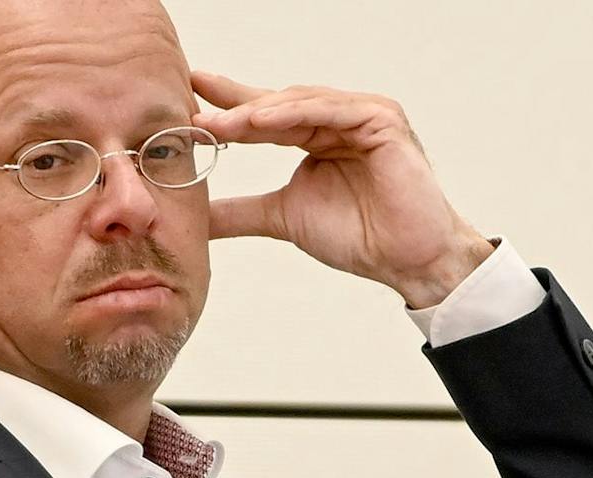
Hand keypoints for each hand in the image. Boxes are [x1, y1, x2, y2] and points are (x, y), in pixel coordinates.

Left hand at [191, 71, 491, 307]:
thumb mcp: (282, 218)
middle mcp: (339, 119)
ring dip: (256, 111)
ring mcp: (362, 115)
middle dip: (234, 107)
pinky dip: (295, 112)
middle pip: (277, 104)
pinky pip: (331, 109)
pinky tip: (260, 119)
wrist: (404, 260)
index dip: (228, 107)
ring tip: (219, 123)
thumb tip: (196, 218)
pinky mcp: (382, 119)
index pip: (266, 115)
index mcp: (318, 135)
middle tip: (192, 110)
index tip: (187, 102)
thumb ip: (240, 212)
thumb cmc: (359, 237)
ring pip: (299, 103)